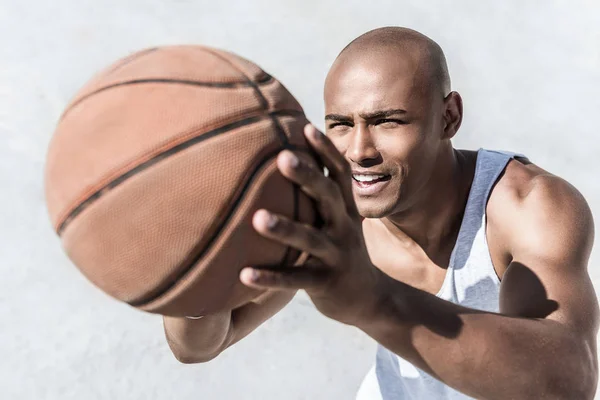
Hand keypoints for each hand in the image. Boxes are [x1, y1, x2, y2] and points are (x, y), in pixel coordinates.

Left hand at [240, 124, 384, 325]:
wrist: (369, 298)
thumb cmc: (340, 250)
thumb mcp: (339, 221)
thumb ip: (320, 196)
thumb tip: (288, 159)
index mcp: (346, 210)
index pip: (340, 174)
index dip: (326, 151)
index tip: (306, 128)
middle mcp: (344, 228)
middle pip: (328, 197)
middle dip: (307, 177)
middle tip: (281, 157)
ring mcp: (336, 256)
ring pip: (310, 240)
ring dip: (285, 229)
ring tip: (256, 218)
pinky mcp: (326, 284)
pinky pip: (295, 281)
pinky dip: (270, 278)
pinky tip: (243, 274)